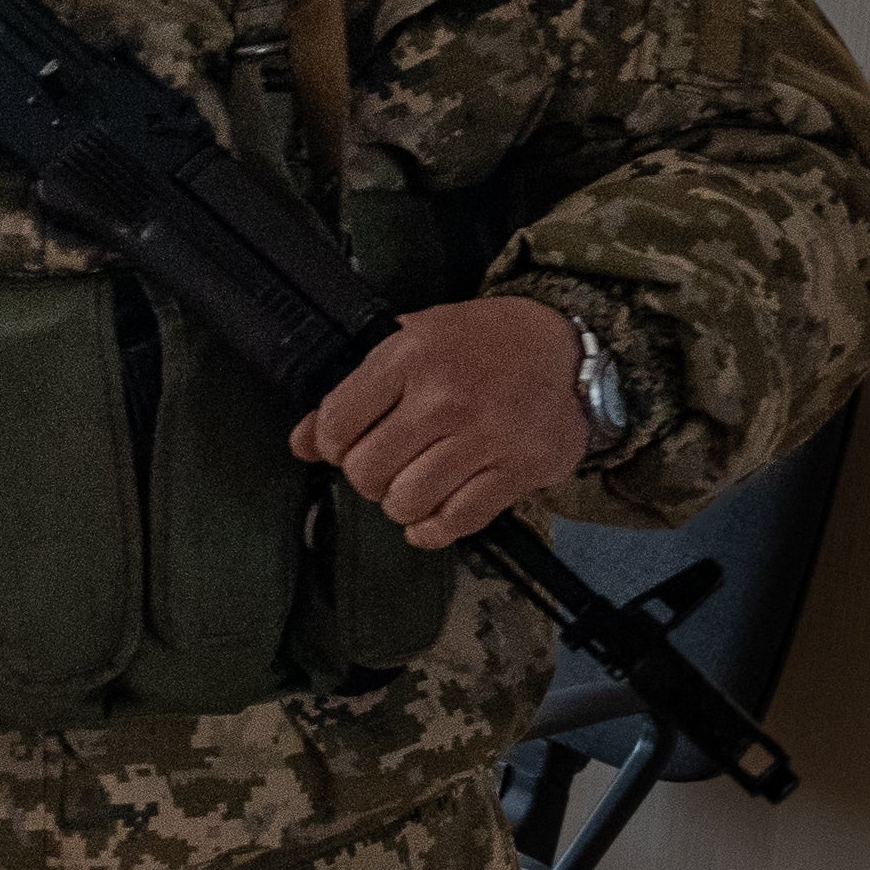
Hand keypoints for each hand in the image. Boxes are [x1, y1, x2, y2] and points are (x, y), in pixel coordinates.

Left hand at [293, 296, 591, 550]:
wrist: (568, 352)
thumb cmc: (484, 343)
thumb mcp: (413, 340)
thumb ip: (354, 390)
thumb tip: (301, 442)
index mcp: (411, 357)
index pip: (336, 424)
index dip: (330, 445)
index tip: (344, 445)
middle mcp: (445, 399)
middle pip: (366, 472)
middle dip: (365, 477)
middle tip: (384, 465)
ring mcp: (483, 438)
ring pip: (406, 502)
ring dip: (400, 503)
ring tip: (411, 485)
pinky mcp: (516, 471)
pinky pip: (455, 522)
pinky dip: (433, 529)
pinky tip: (431, 515)